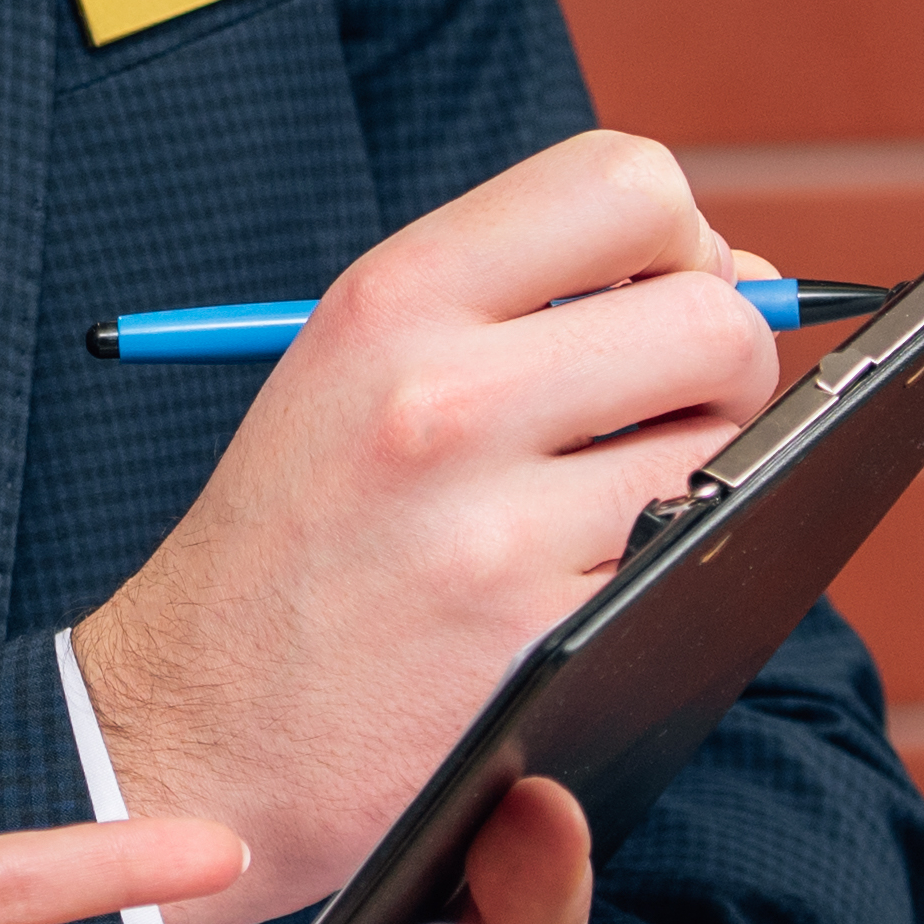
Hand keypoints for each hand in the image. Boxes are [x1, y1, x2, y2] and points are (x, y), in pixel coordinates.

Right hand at [65, 132, 780, 923]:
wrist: (185, 739)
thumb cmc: (295, 546)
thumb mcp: (352, 368)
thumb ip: (517, 301)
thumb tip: (737, 275)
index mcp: (389, 302)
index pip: (626, 184)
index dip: (681, 237)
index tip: (654, 297)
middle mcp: (440, 403)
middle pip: (713, 320)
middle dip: (725, 366)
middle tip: (660, 418)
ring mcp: (494, 536)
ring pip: (726, 456)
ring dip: (700, 485)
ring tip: (601, 516)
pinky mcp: (543, 651)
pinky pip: (693, 572)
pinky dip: (672, 581)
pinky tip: (591, 598)